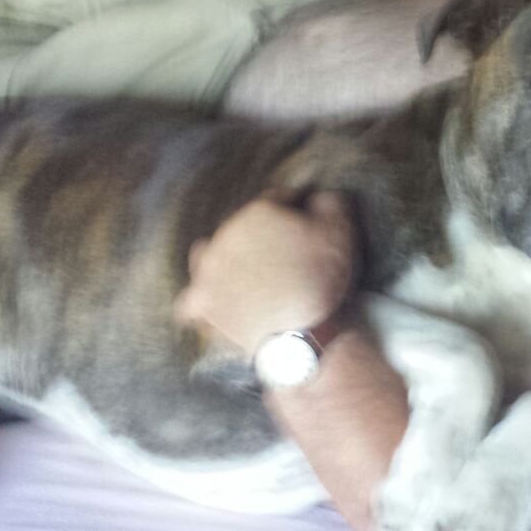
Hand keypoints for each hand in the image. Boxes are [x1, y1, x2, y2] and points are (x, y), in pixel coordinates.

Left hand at [174, 191, 355, 357]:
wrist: (297, 334)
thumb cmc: (319, 279)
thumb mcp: (340, 231)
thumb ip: (329, 202)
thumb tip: (319, 195)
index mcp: (258, 213)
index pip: (279, 199)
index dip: (296, 209)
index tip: (307, 221)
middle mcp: (225, 236)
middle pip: (242, 227)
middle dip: (260, 236)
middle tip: (284, 256)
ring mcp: (209, 271)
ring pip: (206, 257)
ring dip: (221, 261)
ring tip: (242, 275)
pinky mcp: (202, 304)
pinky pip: (190, 301)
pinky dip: (202, 302)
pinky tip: (216, 305)